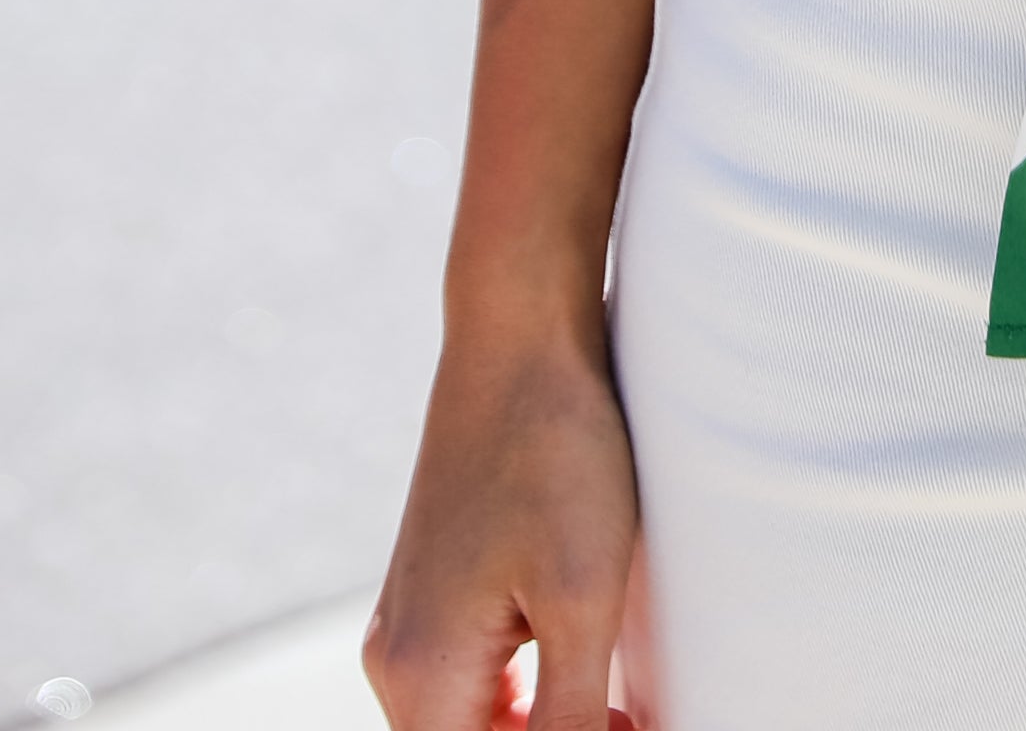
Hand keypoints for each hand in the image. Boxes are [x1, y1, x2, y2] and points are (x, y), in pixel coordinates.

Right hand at [364, 331, 640, 730]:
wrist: (519, 333)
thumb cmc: (555, 455)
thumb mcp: (581, 600)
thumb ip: (571, 719)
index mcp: (421, 679)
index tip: (627, 725)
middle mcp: (396, 662)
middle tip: (630, 717)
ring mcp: (408, 622)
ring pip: (471, 723)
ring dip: (539, 730)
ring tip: (619, 707)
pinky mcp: (433, 587)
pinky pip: (470, 678)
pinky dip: (525, 697)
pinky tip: (585, 669)